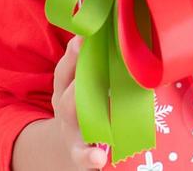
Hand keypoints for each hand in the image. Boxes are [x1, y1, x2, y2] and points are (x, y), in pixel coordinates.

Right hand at [50, 35, 112, 168]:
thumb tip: (127, 39)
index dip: (74, 50)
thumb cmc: (87, 106)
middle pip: (66, 86)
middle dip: (75, 70)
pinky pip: (81, 156)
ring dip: (79, 106)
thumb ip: (99, 65)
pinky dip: (88, 158)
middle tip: (85, 55)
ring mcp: (71, 129)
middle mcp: (65, 105)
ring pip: (71, 114)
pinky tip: (98, 160)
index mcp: (67, 86)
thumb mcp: (85, 85)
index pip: (66, 66)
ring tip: (95, 100)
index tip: (84, 35)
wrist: (73, 144)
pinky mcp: (78, 153)